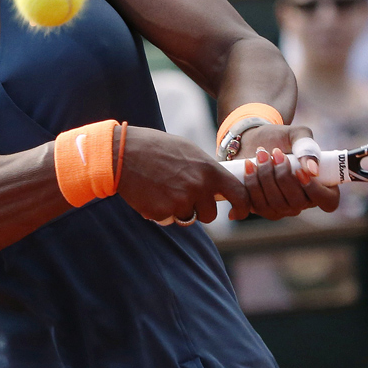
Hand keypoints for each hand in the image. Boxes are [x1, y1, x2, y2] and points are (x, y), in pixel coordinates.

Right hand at [117, 126, 249, 223]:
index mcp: (209, 170)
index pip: (238, 194)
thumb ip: (207, 170)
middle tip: (183, 194)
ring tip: (163, 189)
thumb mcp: (189, 151)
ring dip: (178, 210)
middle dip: (199, 209)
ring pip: (187, 218)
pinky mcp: (162, 212)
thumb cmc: (157, 148)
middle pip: (210, 214)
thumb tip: (221, 184)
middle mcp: (198, 187)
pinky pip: (168, 219)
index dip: (242, 207)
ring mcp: (180, 201)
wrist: (124, 153)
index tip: (237, 213)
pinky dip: (160, 211)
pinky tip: (151, 193)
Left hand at [239, 124, 340, 219]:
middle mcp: (303, 202)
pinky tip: (249, 165)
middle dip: (283, 176)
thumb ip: (307, 147)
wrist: (256, 140)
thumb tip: (313, 170)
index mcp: (321, 186)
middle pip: (298, 202)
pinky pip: (258, 205)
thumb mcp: (297, 134)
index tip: (300, 171)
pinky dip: (252, 184)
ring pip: (276, 204)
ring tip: (261, 154)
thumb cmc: (282, 138)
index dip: (315, 191)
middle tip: (275, 152)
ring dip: (266, 177)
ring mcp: (283, 209)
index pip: (328, 201)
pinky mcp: (263, 208)